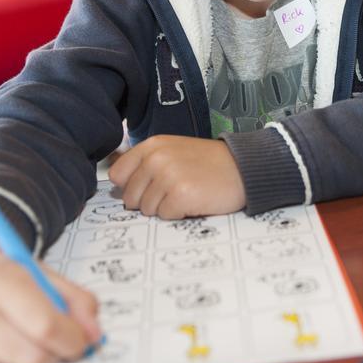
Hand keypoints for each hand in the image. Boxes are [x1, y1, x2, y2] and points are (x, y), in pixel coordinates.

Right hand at [0, 224, 99, 362]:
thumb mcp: (44, 272)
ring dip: (38, 354)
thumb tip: (95, 336)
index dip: (74, 339)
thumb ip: (76, 299)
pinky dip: (16, 358)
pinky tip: (9, 336)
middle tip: (68, 341)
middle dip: (59, 353)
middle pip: (32, 356)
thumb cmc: (7, 270)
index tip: (89, 340)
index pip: (44, 325)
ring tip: (33, 331)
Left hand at [109, 136, 244, 217]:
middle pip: (130, 197)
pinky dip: (179, 214)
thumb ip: (146, 163)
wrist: (244, 168)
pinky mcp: (181, 195)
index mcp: (152, 145)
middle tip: (175, 190)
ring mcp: (168, 176)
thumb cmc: (209, 163)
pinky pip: (164, 216)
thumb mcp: (174, 151)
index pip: (117, 175)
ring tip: (187, 193)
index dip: (132, 186)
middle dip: (150, 200)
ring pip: (147, 210)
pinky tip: (195, 200)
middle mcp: (157, 158)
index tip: (150, 186)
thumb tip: (120, 188)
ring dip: (166, 208)